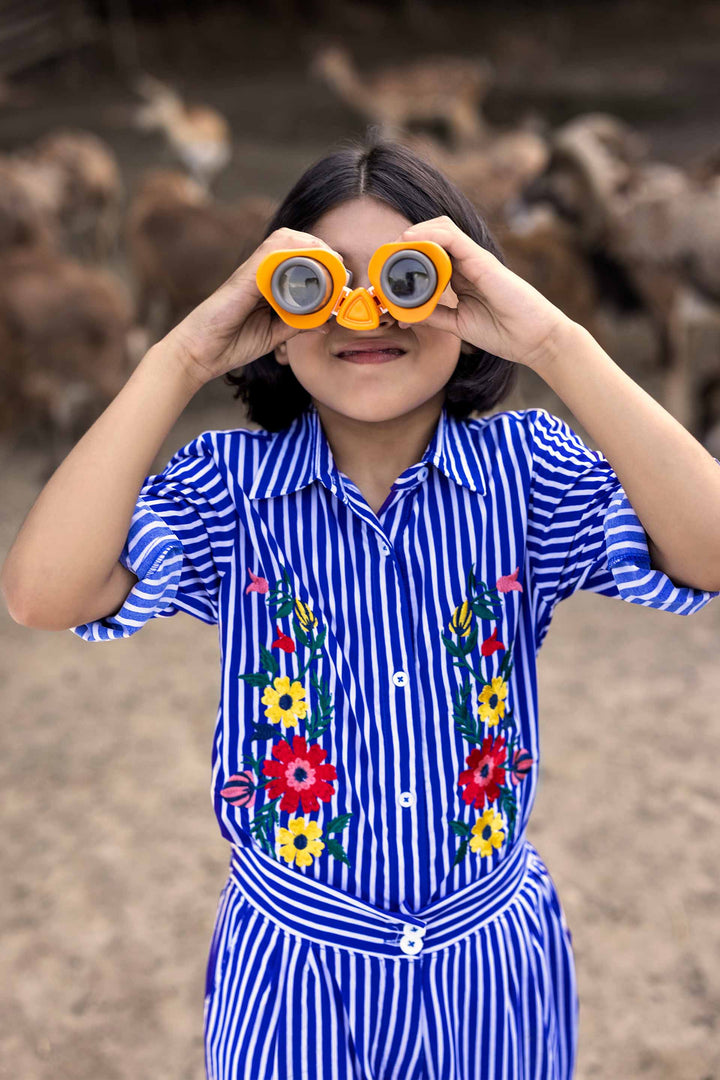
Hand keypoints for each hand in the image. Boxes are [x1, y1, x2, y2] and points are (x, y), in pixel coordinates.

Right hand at [160, 228, 338, 385]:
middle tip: (339, 262)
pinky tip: (310, 258)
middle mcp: (258, 273)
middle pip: (291, 242)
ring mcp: (250, 272)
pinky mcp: (243, 278)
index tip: (340, 272)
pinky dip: (291, 252)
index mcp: (265, 283)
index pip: (294, 257)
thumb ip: (297, 324)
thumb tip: (325, 322)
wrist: (200, 353)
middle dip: (319, 246)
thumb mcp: (274, 334)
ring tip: (330, 258)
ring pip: (282, 241)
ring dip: (309, 244)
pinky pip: (269, 255)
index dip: (319, 257)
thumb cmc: (231, 343)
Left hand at [395, 216, 573, 368]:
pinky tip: (412, 240)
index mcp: (461, 277)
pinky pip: (452, 237)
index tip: (386, 268)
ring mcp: (475, 259)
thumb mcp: (458, 325)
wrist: (534, 339)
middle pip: (433, 236)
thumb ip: (433, 317)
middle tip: (385, 254)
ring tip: (396, 244)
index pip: (431, 254)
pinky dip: (430, 235)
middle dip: (406, 240)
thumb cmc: (503, 332)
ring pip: (441, 229)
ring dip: (415, 232)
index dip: (407, 255)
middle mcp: (467, 264)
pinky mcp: (482, 260)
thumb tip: (403, 315)